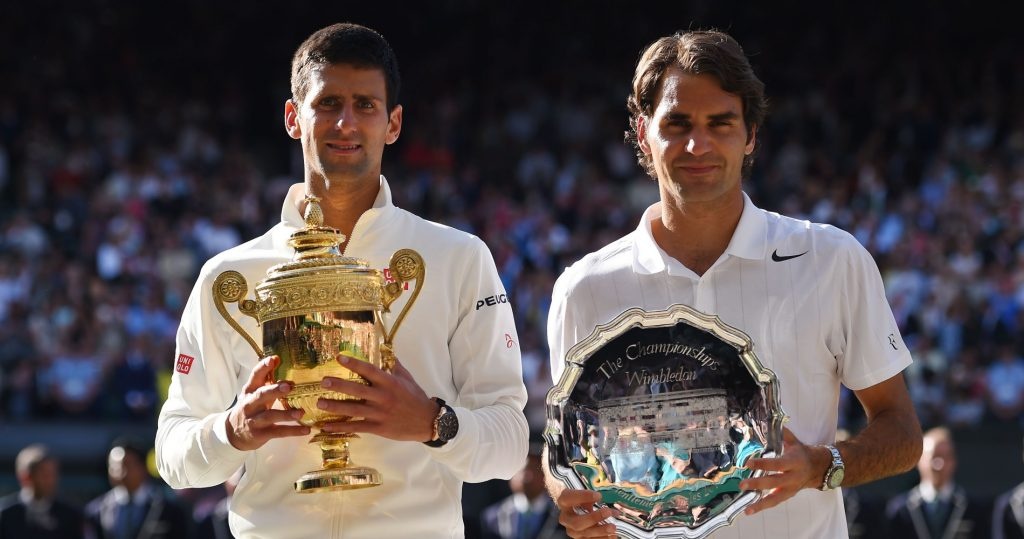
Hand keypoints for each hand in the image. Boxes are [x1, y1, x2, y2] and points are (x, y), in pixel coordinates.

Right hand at [225, 355, 309, 450]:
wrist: (233, 433)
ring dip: (286, 414)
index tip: (273, 359)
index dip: (263, 367)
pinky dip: (293, 431)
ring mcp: (254, 420)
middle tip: (288, 386)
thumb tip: (278, 359)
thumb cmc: (250, 408)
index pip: (255, 376)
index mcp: (250, 391)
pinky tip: (306, 430)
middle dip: (274, 390)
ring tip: (301, 412)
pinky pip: (278, 432)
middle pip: (261, 395)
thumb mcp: (254, 393)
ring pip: (270, 416)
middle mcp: (250, 405)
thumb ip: (266, 379)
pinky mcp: (261, 434)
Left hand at [317, 355, 437, 441]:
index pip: (369, 370)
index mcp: (390, 382)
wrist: (427, 421)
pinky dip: (340, 427)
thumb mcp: (407, 378)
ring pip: (354, 409)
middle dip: (339, 385)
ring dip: (335, 406)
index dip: (354, 364)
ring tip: (319, 403)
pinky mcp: (379, 428)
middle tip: (323, 382)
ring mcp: (380, 414)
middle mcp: (383, 397)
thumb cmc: (416, 397)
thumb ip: (394, 365)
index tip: (339, 358)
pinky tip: (326, 426)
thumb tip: (386, 349)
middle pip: (357, 390)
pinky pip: (356, 427)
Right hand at [554, 489, 616, 537]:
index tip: (598, 496)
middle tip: (607, 512)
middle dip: (593, 518)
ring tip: (613, 527)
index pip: (568, 498)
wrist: (580, 513)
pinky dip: (603, 538)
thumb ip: (591, 497)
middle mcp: (566, 519)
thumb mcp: (585, 496)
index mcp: (564, 503)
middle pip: (577, 523)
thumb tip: (602, 499)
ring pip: (585, 534)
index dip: (582, 497)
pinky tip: (612, 535)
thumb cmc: (583, 501)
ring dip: (600, 531)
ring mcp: (572, 531)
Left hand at [739, 427, 828, 514]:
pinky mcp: (789, 495)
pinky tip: (750, 510)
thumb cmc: (803, 453)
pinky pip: (775, 502)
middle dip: (757, 484)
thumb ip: (782, 433)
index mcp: (793, 462)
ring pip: (775, 498)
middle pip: (774, 482)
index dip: (763, 464)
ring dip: (760, 504)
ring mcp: (791, 488)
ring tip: (747, 508)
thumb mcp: (794, 442)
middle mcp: (793, 477)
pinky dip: (763, 507)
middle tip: (742, 485)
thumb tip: (770, 420)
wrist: (821, 468)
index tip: (748, 463)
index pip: (776, 464)